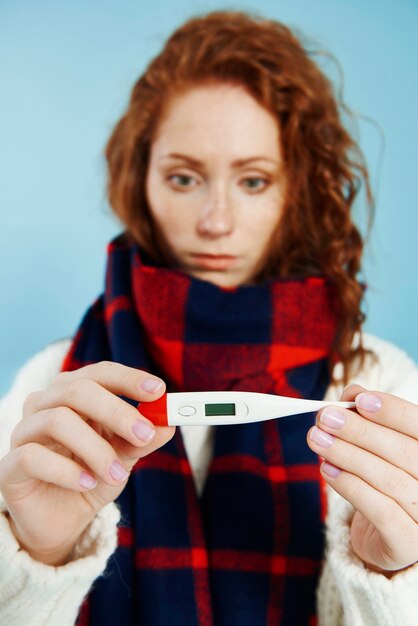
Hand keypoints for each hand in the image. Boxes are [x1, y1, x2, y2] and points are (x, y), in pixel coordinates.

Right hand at [0, 362, 174, 564]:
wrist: (61, 520)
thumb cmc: (92, 476)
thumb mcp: (123, 457)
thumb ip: (141, 440)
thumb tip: (167, 424)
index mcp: (73, 393)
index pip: (99, 373)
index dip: (128, 378)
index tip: (158, 391)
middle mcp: (45, 404)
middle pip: (77, 389)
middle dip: (116, 410)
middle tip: (144, 435)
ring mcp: (24, 432)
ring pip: (57, 420)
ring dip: (95, 448)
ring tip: (117, 474)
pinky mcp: (10, 465)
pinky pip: (33, 456)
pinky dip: (67, 471)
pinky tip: (87, 483)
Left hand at [307, 384, 417, 573]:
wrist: (390, 537)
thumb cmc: (387, 479)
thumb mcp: (380, 445)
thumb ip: (368, 416)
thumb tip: (351, 393)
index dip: (393, 412)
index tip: (359, 400)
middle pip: (404, 453)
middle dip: (360, 431)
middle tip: (324, 418)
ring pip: (389, 480)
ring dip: (348, 455)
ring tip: (317, 439)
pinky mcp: (409, 544)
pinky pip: (380, 510)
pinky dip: (351, 486)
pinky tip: (327, 470)